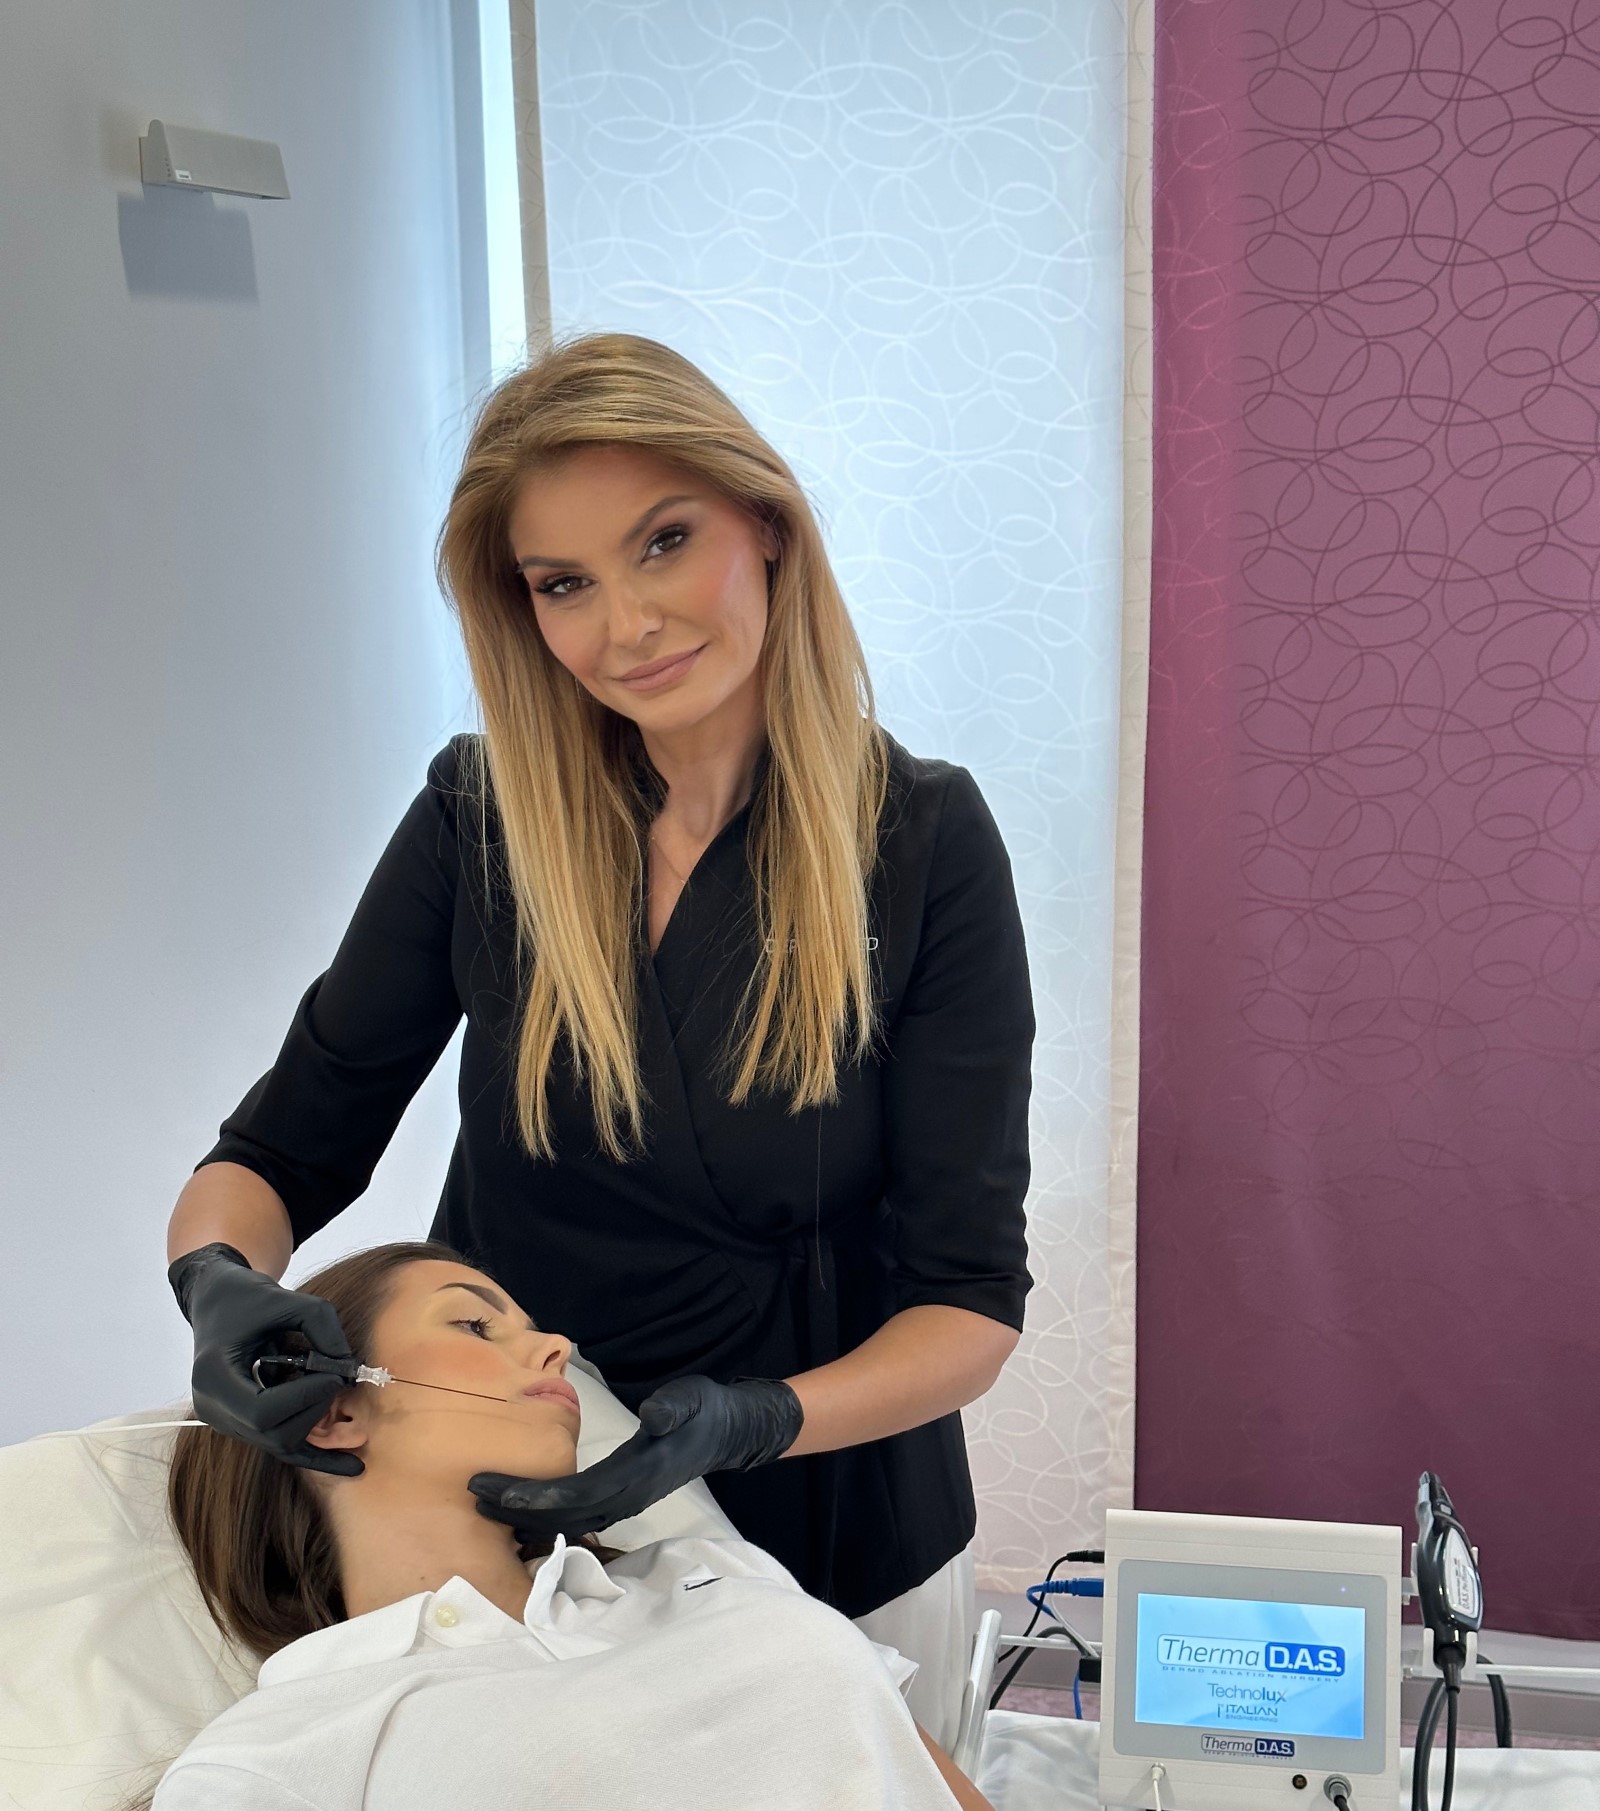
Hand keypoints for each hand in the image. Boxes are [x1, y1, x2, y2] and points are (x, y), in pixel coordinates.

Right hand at [170, 1241, 363, 1476]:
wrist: (218, 1301)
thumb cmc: (247, 1297)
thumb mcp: (285, 1299)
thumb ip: (322, 1327)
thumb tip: (350, 1366)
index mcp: (214, 1378)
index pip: (262, 1412)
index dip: (306, 1397)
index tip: (334, 1373)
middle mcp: (215, 1410)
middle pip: (274, 1433)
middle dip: (316, 1407)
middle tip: (338, 1375)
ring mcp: (228, 1423)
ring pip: (281, 1443)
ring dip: (317, 1418)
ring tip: (331, 1384)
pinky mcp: (246, 1426)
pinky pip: (283, 1449)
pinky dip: (319, 1458)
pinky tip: (355, 1467)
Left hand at [469, 1373, 803, 1542]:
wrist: (728, 1431)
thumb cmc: (704, 1410)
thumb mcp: (692, 1398)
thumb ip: (673, 1407)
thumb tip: (652, 1416)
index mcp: (634, 1476)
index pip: (570, 1496)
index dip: (526, 1496)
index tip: (485, 1485)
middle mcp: (625, 1496)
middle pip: (560, 1517)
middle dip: (513, 1509)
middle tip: (471, 1492)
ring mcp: (624, 1500)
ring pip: (566, 1520)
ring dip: (525, 1514)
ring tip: (486, 1499)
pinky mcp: (622, 1494)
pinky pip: (576, 1513)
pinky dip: (545, 1512)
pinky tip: (523, 1504)